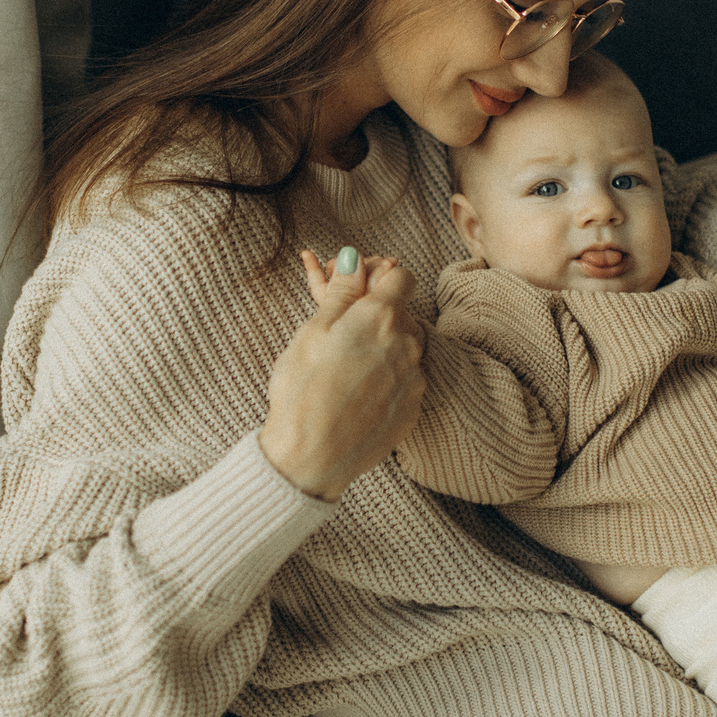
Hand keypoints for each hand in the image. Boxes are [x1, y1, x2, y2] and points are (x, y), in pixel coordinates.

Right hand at [260, 248, 424, 500]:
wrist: (311, 458)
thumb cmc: (303, 391)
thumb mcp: (313, 331)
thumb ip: (341, 292)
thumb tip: (355, 258)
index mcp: (381, 318)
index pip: (402, 277)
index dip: (380, 278)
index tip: (360, 291)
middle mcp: (407, 345)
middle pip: (404, 314)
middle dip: (379, 315)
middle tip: (344, 330)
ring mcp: (414, 379)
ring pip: (407, 348)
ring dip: (387, 347)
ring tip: (349, 364)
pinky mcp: (413, 409)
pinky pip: (406, 380)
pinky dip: (389, 378)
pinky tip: (358, 391)